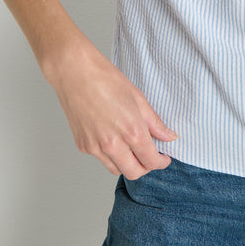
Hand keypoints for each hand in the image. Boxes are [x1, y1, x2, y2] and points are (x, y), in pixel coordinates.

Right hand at [46, 39, 176, 178]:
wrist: (75, 73)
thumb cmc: (106, 80)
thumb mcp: (138, 98)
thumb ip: (155, 122)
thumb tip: (169, 137)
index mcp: (131, 132)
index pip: (151, 161)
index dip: (161, 162)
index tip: (164, 158)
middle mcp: (113, 145)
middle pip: (134, 172)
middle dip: (146, 167)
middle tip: (150, 156)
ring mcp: (95, 147)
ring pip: (116, 169)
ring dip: (128, 164)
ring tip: (132, 147)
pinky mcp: (83, 146)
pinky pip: (101, 158)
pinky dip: (110, 154)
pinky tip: (113, 137)